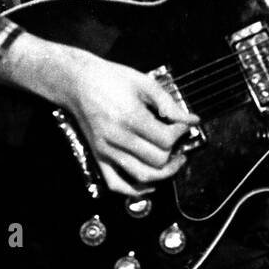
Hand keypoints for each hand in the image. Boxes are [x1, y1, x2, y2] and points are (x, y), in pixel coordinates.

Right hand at [57, 48, 198, 196]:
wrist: (77, 82)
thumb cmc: (109, 78)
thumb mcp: (143, 82)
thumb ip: (168, 103)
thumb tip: (191, 120)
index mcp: (129, 117)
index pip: (165, 139)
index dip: (181, 133)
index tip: (183, 124)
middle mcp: (117, 138)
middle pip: (157, 159)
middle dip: (174, 151)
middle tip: (177, 139)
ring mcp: (106, 151)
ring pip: (142, 175)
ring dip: (163, 173)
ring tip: (173, 161)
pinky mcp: (98, 156)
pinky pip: (117, 184)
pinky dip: (135, 190)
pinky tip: (150, 184)